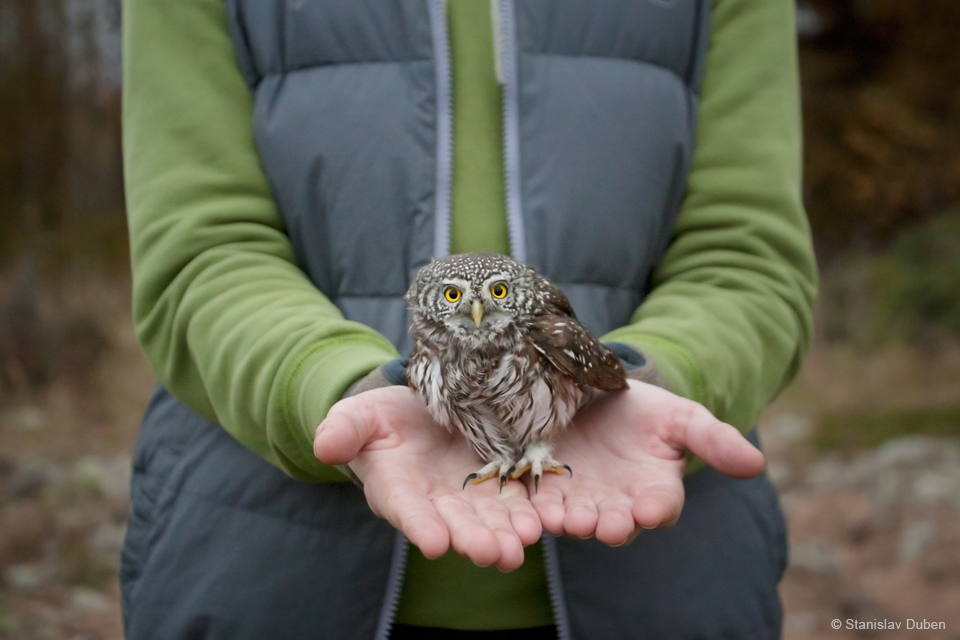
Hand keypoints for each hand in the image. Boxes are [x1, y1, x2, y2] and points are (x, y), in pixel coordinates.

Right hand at [313, 386, 541, 570]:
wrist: (418, 409)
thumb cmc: (379, 419)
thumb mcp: (358, 417)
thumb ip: (343, 431)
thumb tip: (323, 447)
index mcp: (397, 489)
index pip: (407, 510)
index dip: (420, 525)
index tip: (433, 543)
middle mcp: (436, 501)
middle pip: (455, 524)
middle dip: (473, 539)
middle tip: (492, 553)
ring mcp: (470, 493)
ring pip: (490, 517)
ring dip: (506, 533)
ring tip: (522, 544)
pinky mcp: (499, 478)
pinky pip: (515, 496)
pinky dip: (528, 510)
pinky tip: (543, 522)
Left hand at [530, 380, 764, 545]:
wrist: (601, 397)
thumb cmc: (650, 412)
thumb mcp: (683, 418)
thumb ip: (715, 440)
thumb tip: (756, 464)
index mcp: (655, 490)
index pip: (660, 505)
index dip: (656, 509)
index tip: (651, 511)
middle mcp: (618, 503)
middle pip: (617, 521)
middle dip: (612, 524)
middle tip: (608, 527)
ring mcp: (581, 498)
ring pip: (578, 517)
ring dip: (573, 522)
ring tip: (569, 521)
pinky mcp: (547, 486)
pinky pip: (542, 502)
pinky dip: (540, 509)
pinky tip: (537, 510)